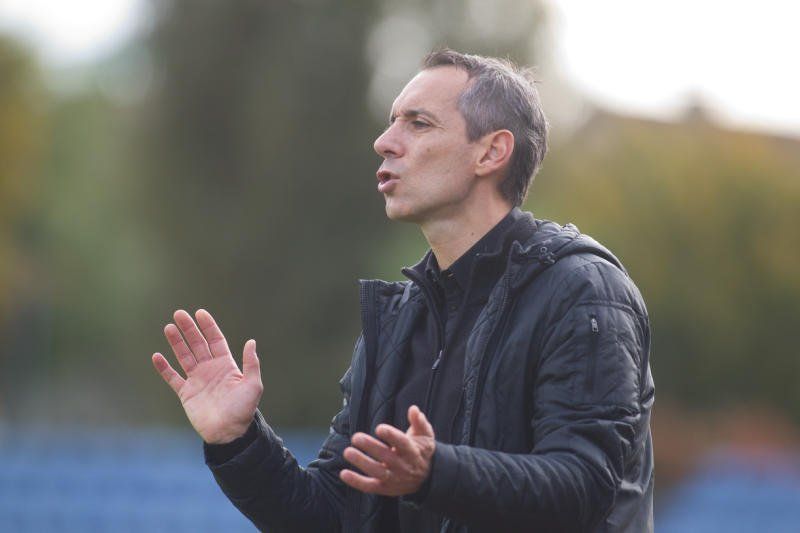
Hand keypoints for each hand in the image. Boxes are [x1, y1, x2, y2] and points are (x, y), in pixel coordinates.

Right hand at [151, 309, 263, 443]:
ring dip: (176, 342)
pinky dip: (164, 368)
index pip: (215, 340)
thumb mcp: (252, 385)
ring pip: (184, 356)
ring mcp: (197, 380)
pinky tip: (157, 356)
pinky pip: (173, 378)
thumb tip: (251, 342)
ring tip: (168, 327)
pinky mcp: (186, 393)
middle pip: (198, 344)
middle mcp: (210, 369)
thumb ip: (251, 364)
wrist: (229, 433)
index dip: (208, 326)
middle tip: (179, 314)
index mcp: (226, 365)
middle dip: (189, 329)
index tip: (200, 313)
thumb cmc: (243, 409)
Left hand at [340, 405, 435, 495]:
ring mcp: (393, 478)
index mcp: (412, 451)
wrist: (427, 478)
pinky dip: (356, 481)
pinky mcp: (384, 488)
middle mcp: (403, 466)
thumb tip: (413, 409)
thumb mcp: (425, 435)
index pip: (402, 443)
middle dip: (371, 447)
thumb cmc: (421, 450)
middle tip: (356, 437)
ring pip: (377, 472)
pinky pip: (369, 486)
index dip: (391, 436)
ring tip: (348, 452)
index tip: (379, 428)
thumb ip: (419, 422)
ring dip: (361, 462)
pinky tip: (343, 473)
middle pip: (386, 457)